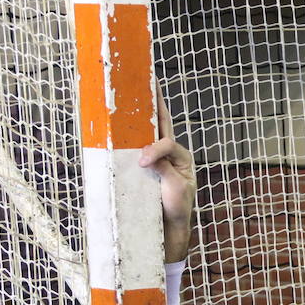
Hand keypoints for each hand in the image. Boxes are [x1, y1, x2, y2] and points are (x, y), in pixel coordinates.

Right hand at [139, 94, 195, 262]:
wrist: (169, 225)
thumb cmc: (177, 207)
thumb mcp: (175, 188)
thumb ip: (164, 169)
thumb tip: (146, 155)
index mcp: (182, 156)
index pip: (167, 142)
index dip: (154, 148)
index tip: (142, 161)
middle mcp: (170, 153)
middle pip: (161, 122)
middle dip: (155, 102)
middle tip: (150, 79)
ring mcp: (158, 157)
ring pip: (149, 129)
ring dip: (141, 111)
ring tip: (135, 90)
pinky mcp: (145, 164)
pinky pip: (137, 143)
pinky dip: (130, 130)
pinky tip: (122, 119)